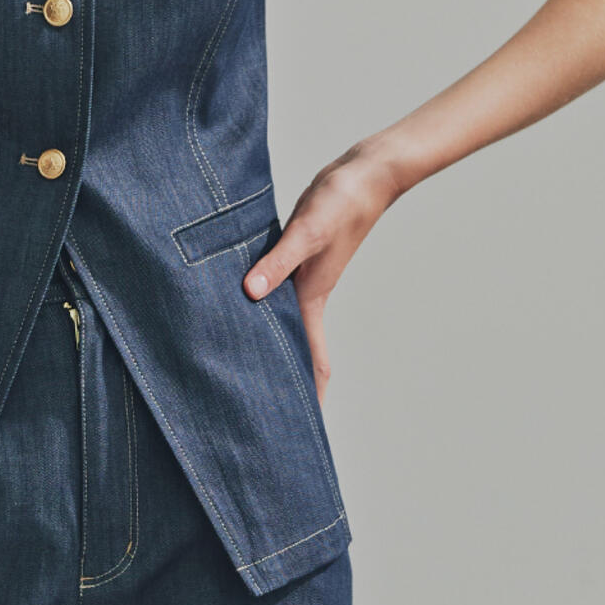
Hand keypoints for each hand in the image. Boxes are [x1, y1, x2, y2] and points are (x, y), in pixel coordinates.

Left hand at [243, 140, 399, 401]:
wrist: (365, 173)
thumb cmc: (341, 201)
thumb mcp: (307, 231)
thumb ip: (278, 262)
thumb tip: (249, 295)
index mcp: (311, 297)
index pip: (312, 359)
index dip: (309, 395)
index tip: (300, 431)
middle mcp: (305, 292)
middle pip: (295, 347)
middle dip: (283, 379)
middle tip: (260, 409)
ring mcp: (301, 274)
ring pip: (281, 319)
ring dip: (270, 341)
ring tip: (243, 362)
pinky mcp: (293, 253)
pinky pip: (273, 286)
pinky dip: (260, 298)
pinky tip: (239, 298)